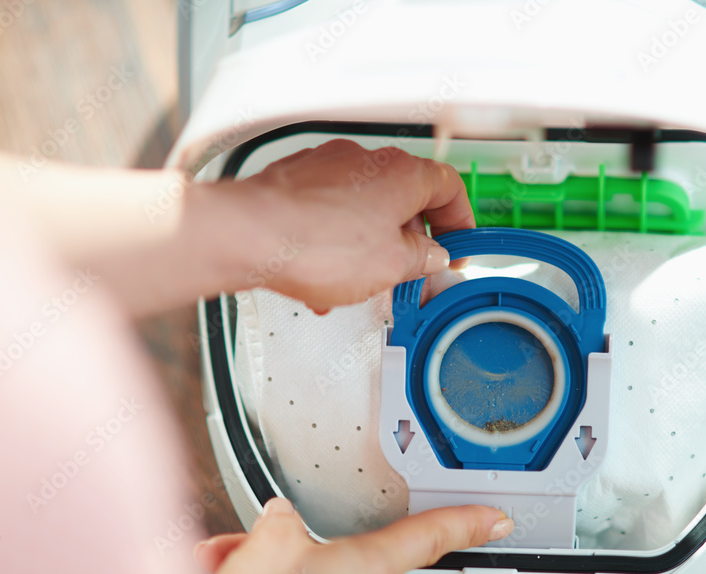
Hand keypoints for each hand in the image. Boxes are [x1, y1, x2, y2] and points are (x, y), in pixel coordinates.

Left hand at [203, 139, 474, 311]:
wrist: (246, 235)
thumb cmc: (314, 244)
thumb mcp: (392, 266)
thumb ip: (422, 259)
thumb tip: (430, 256)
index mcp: (401, 173)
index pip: (449, 187)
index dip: (460, 221)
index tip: (457, 246)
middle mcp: (365, 160)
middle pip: (405, 197)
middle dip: (410, 238)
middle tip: (412, 270)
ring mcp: (326, 166)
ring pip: (364, 206)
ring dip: (370, 242)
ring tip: (361, 280)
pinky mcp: (295, 181)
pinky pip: (329, 211)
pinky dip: (335, 240)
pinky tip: (324, 274)